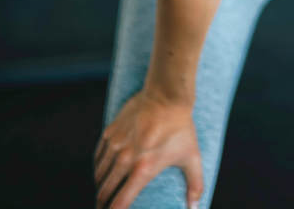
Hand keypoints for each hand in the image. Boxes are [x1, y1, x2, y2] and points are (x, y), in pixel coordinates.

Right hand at [94, 90, 203, 208]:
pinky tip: (102, 173)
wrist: (167, 96)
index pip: (120, 202)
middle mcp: (125, 160)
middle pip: (105, 191)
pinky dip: (98, 168)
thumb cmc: (181, 128)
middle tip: (105, 208)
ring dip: (100, 187)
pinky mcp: (110, 133)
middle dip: (103, 203)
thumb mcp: (192, 157)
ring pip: (99, 175)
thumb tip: (196, 207)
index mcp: (143, 170)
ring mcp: (115, 146)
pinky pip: (97, 157)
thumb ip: (195, 184)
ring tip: (103, 194)